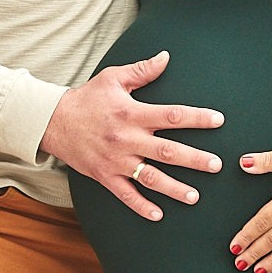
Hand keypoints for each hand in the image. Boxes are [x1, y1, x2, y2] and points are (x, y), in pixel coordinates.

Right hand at [40, 51, 225, 220]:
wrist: (53, 121)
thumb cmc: (86, 98)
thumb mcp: (112, 78)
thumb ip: (141, 71)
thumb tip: (166, 57)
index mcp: (132, 114)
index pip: (172, 115)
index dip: (197, 118)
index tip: (218, 120)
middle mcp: (127, 139)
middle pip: (167, 151)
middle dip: (194, 159)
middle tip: (216, 165)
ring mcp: (116, 160)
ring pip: (150, 177)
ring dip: (174, 188)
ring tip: (195, 196)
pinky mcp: (104, 175)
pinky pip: (125, 194)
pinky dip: (141, 206)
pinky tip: (159, 215)